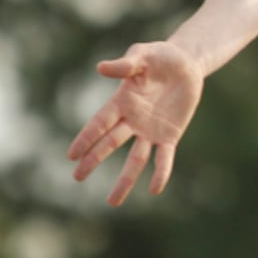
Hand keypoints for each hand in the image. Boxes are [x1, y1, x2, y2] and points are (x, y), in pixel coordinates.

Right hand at [68, 42, 203, 205]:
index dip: (87, 137)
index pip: (100, 122)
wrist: (186, 64)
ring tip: (113, 202)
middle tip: (77, 177)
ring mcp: (150, 130)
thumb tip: (101, 68)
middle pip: (111, 143)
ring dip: (125, 179)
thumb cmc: (160, 57)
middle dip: (94, 159)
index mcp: (122, 102)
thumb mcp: (143, 55)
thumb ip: (125, 64)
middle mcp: (133, 120)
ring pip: (135, 159)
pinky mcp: (170, 135)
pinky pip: (164, 157)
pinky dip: (161, 172)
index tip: (71, 155)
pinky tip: (156, 188)